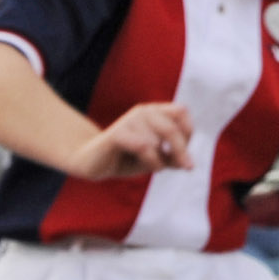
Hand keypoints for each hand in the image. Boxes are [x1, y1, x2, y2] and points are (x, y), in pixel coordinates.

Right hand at [69, 102, 194, 179]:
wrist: (91, 164)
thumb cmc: (125, 159)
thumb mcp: (154, 159)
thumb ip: (171, 158)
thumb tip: (188, 163)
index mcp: (153, 112)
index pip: (180, 112)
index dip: (188, 131)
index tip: (185, 151)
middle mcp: (143, 111)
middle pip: (172, 127)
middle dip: (182, 149)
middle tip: (188, 167)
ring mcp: (129, 120)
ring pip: (157, 141)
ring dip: (161, 159)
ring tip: (153, 166)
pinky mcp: (117, 133)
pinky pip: (143, 146)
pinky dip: (152, 160)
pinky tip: (152, 168)